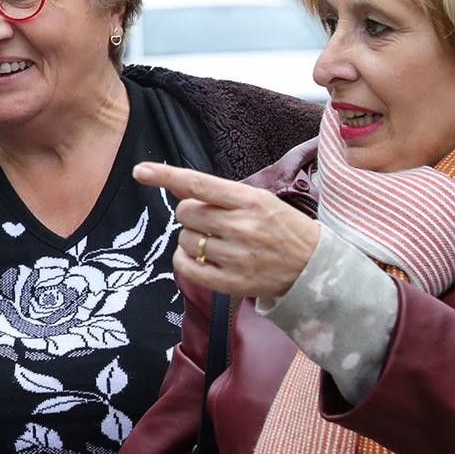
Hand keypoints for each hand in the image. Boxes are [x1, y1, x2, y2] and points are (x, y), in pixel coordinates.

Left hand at [135, 162, 320, 303]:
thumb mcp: (259, 200)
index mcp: (251, 201)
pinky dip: (185, 260)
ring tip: (217, 241)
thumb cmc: (282, 228)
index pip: (200, 184)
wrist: (314, 267)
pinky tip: (201, 257)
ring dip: (192, 238)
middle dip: (191, 214)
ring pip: (184, 240)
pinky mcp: (230, 282)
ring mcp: (236, 257)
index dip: (166, 176)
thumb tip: (177, 185)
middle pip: (186, 213)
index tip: (140, 171)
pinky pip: (185, 267)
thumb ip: (220, 194)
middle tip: (213, 221)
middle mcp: (242, 227)